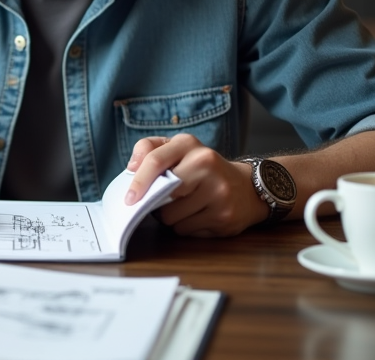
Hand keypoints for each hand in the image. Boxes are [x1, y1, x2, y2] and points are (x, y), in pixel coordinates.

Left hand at [125, 134, 268, 237]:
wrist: (246, 188)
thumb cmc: (202, 169)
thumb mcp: (179, 150)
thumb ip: (150, 150)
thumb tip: (130, 168)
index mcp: (189, 144)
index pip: (155, 161)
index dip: (138, 181)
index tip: (128, 198)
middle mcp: (205, 163)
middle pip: (162, 195)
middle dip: (156, 202)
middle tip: (160, 201)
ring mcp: (218, 191)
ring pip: (172, 217)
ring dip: (170, 216)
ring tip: (183, 206)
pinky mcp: (224, 216)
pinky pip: (186, 230)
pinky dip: (185, 226)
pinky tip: (197, 216)